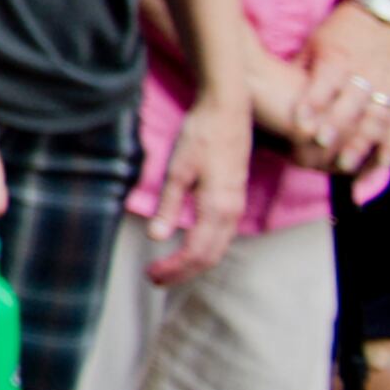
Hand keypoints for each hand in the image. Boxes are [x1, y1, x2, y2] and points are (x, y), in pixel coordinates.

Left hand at [147, 83, 249, 284]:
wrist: (228, 111)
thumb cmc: (200, 135)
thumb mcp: (177, 169)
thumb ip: (169, 204)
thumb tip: (156, 237)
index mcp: (217, 207)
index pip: (196, 252)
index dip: (174, 268)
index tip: (152, 274)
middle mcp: (232, 212)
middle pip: (210, 257)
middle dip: (183, 272)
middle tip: (155, 278)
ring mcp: (237, 206)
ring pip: (219, 248)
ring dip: (194, 263)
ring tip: (167, 268)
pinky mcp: (235, 198)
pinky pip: (222, 235)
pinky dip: (205, 249)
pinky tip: (188, 248)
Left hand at [296, 0, 389, 192]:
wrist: (385, 16)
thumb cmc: (340, 32)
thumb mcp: (315, 44)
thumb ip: (300, 70)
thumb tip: (266, 91)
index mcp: (339, 56)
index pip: (326, 81)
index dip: (313, 103)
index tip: (299, 125)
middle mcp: (365, 72)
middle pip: (353, 104)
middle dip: (337, 128)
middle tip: (320, 148)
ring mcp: (387, 85)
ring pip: (377, 119)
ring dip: (362, 144)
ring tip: (344, 165)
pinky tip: (380, 165)